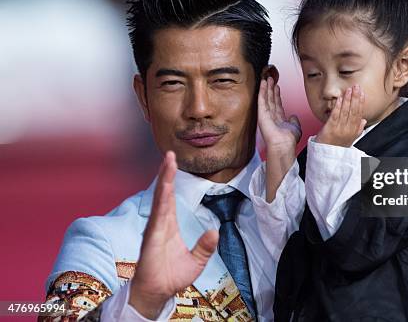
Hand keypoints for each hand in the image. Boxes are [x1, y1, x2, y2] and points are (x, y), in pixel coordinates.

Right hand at [129, 151, 218, 318]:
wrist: (157, 293)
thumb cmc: (171, 277)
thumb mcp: (196, 261)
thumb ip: (205, 247)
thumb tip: (215, 232)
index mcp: (168, 226)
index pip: (170, 198)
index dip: (171, 181)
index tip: (173, 163)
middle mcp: (160, 224)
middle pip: (163, 193)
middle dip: (166, 173)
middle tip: (170, 153)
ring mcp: (155, 229)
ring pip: (160, 200)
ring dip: (164, 181)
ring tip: (167, 162)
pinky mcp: (152, 238)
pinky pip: (157, 216)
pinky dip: (161, 201)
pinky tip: (164, 188)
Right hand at [257, 77, 301, 154]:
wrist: (283, 144)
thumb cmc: (289, 140)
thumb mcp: (295, 127)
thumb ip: (294, 121)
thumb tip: (293, 115)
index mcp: (279, 120)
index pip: (277, 105)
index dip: (277, 95)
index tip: (277, 87)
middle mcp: (271, 116)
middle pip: (271, 99)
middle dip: (271, 89)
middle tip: (271, 79)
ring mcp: (265, 114)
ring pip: (266, 98)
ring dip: (266, 88)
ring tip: (267, 78)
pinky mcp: (261, 113)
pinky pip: (262, 99)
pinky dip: (262, 90)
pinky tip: (262, 83)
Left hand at [316, 85, 366, 146]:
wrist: (327, 158)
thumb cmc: (337, 147)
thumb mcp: (350, 139)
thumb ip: (357, 129)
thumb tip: (363, 120)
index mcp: (354, 131)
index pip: (359, 113)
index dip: (361, 102)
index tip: (362, 92)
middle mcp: (348, 130)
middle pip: (354, 111)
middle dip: (355, 98)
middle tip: (357, 87)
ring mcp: (339, 129)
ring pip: (345, 112)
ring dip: (348, 99)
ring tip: (349, 89)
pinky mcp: (330, 129)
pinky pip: (335, 116)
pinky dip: (338, 106)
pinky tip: (340, 98)